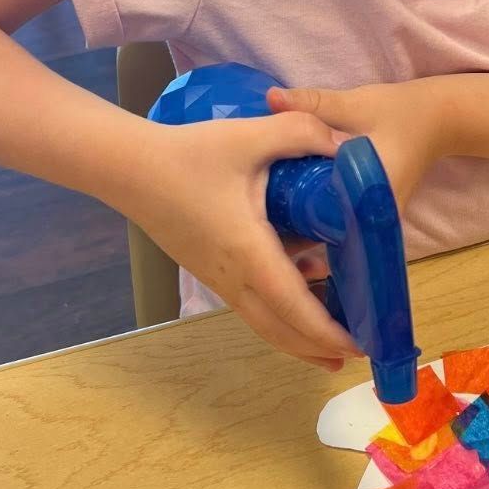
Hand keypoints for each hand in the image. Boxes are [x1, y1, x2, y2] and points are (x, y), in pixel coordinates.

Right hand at [125, 114, 364, 370]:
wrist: (130, 168)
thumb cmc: (190, 155)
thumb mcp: (251, 135)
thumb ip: (303, 134)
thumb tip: (346, 148)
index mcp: (248, 251)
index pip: (293, 305)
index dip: (327, 331)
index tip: (359, 346)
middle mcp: (233, 276)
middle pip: (280, 329)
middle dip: (319, 348)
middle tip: (357, 355)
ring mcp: (218, 278)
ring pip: (264, 322)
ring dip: (299, 337)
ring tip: (332, 345)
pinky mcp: (210, 271)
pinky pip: (251, 304)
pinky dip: (280, 313)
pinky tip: (301, 289)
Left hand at [265, 78, 448, 215]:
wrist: (437, 120)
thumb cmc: (399, 112)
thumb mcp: (354, 104)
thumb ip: (313, 104)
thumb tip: (270, 98)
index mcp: (371, 194)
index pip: (324, 215)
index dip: (291, 209)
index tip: (264, 197)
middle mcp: (376, 217)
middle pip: (324, 226)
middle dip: (292, 213)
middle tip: (259, 197)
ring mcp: (375, 220)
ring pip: (331, 225)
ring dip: (304, 212)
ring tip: (270, 195)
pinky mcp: (371, 213)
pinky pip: (339, 218)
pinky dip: (318, 206)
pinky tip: (293, 192)